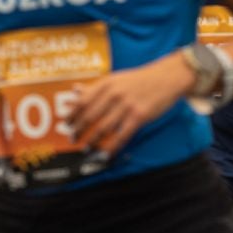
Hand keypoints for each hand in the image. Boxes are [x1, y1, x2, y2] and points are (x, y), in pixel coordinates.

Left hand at [64, 52, 195, 157]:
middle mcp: (114, 94)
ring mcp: (127, 105)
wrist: (167, 78)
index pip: (83, 100)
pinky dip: (112, 147)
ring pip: (104, 127)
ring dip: (93, 140)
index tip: (66, 123)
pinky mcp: (139, 116)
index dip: (73, 113)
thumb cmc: (139, 79)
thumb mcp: (116, 78)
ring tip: (86, 148)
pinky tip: (106, 155)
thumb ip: (95, 87)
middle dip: (79, 129)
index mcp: (107, 83)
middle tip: (72, 138)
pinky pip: (122, 136)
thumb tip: (74, 90)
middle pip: (90, 116)